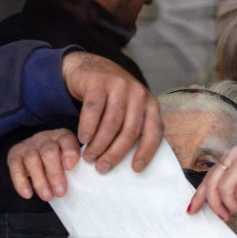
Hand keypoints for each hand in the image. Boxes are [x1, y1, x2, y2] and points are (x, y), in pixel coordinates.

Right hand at [7, 128, 79, 200]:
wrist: (34, 151)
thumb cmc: (57, 158)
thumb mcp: (68, 158)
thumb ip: (73, 165)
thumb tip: (80, 183)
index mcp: (62, 137)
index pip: (66, 140)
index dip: (69, 152)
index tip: (71, 167)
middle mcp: (44, 138)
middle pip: (48, 152)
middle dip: (55, 173)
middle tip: (60, 192)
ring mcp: (28, 145)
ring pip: (32, 160)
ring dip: (40, 181)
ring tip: (47, 197)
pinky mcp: (14, 155)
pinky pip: (15, 167)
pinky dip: (21, 182)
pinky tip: (28, 194)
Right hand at [61, 51, 162, 173]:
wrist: (90, 68)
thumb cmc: (111, 98)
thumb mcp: (129, 110)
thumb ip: (133, 128)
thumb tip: (130, 164)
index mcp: (150, 104)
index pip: (154, 131)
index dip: (146, 151)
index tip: (135, 169)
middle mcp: (138, 93)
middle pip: (130, 130)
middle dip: (115, 153)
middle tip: (102, 168)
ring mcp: (119, 85)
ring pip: (112, 122)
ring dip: (99, 144)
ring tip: (89, 157)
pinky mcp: (99, 81)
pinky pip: (93, 110)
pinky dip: (87, 127)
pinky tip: (82, 138)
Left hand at [188, 146, 236, 220]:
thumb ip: (233, 189)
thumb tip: (220, 207)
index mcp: (232, 156)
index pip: (209, 177)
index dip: (199, 195)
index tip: (193, 209)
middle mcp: (235, 155)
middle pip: (212, 185)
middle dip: (216, 205)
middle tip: (226, 216)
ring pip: (225, 192)